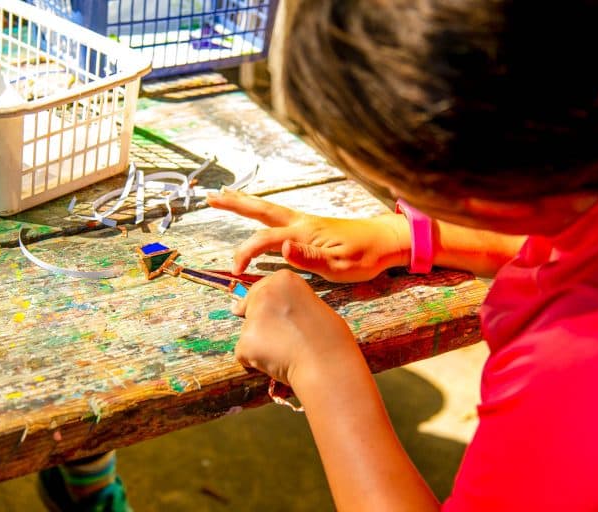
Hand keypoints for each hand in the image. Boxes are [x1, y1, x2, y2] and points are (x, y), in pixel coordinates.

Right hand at [207, 188, 409, 282]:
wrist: (387, 241)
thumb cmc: (366, 256)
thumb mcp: (340, 264)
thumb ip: (310, 257)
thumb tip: (282, 248)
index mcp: (304, 232)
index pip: (265, 240)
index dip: (246, 253)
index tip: (236, 271)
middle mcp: (301, 222)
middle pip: (261, 210)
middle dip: (235, 203)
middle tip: (210, 196)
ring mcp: (305, 223)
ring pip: (268, 210)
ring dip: (245, 204)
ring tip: (224, 197)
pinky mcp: (310, 228)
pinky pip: (278, 217)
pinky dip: (261, 213)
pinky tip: (257, 217)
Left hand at [231, 270, 358, 387]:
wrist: (328, 364)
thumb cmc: (328, 338)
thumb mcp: (311, 304)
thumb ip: (288, 302)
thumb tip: (268, 311)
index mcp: (284, 279)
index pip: (261, 289)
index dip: (269, 308)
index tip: (283, 320)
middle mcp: (266, 293)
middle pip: (250, 308)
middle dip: (261, 324)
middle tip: (285, 339)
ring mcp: (254, 317)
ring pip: (247, 332)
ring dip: (260, 344)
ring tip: (285, 352)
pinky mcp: (245, 341)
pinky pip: (243, 354)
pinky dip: (255, 361)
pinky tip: (276, 363)